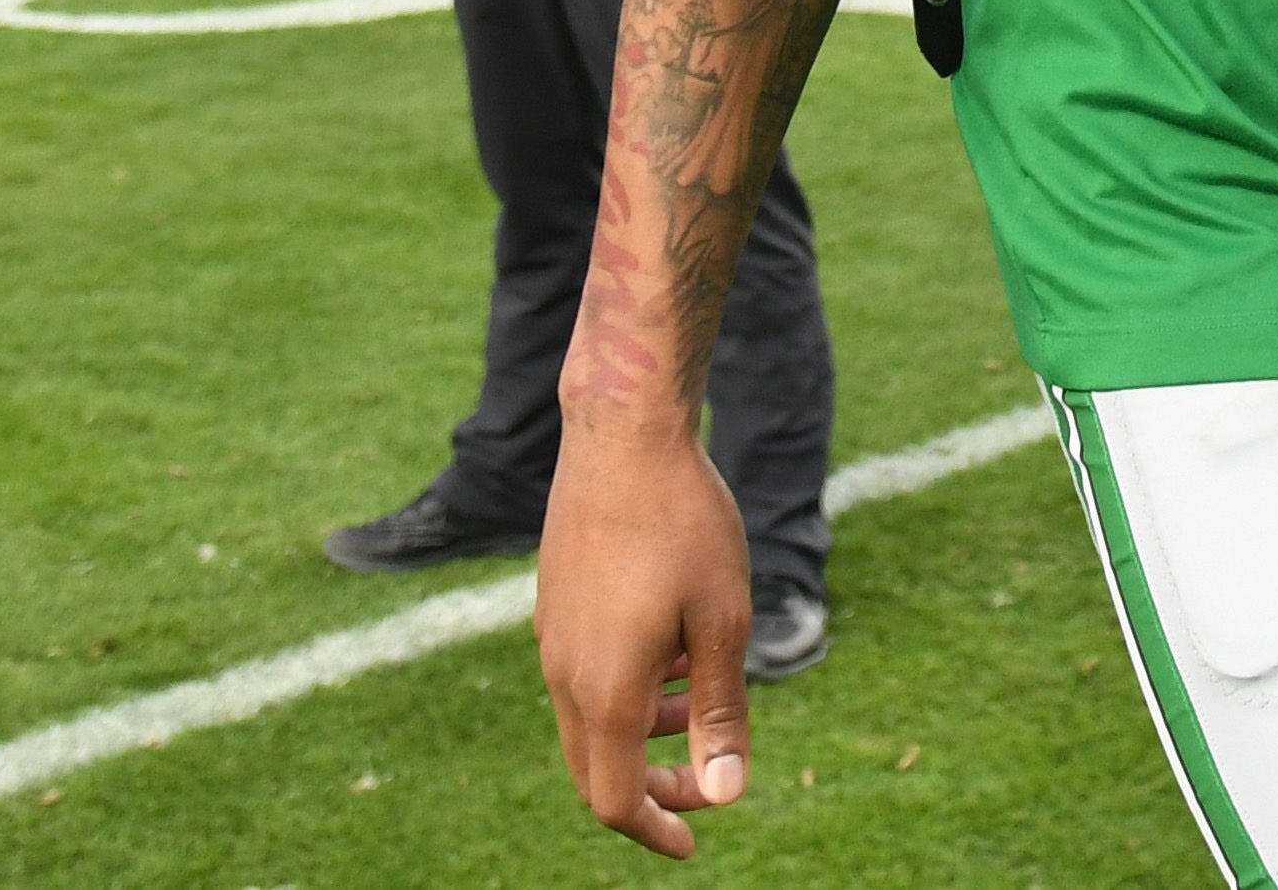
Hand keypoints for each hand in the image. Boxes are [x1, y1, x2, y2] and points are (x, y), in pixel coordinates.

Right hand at [540, 409, 754, 859]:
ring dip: (644, 733)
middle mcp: (565, 675)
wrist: (623, 436)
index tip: (694, 842)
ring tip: (701, 695)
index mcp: (607, 690)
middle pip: (596, 772)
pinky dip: (627, 690)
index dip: (657, 828)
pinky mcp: (555, 608)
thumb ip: (722, 712)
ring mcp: (552, 640)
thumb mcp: (724, 621)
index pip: (616, 799)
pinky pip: (583, 678)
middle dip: (651, 791)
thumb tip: (725, 795)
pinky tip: (674, 646)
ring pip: (590, 723)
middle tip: (705, 783)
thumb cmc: (686, 524)